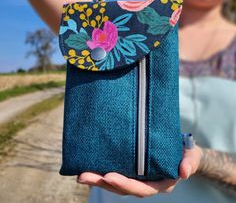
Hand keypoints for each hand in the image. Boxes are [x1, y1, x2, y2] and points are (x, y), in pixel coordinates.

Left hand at [77, 145, 202, 197]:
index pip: (141, 188)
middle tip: (84, 176)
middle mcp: (146, 183)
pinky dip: (102, 172)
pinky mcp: (131, 168)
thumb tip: (183, 173)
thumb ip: (190, 163)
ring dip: (98, 179)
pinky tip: (88, 166)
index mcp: (160, 183)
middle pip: (123, 187)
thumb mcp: (192, 157)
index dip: (125, 184)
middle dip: (103, 183)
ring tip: (81, 175)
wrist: (181, 150)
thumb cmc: (186, 154)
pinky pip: (116, 172)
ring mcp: (137, 176)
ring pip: (115, 183)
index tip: (109, 176)